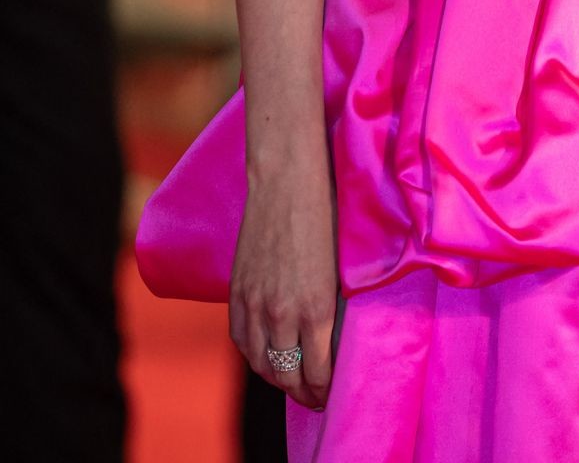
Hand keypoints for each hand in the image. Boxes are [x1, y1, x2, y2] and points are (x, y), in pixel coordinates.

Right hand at [230, 168, 340, 411]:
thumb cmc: (324, 216)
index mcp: (316, 309)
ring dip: (275, 378)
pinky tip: (262, 355)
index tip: (330, 394)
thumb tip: (335, 336)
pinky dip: (251, 354)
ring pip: (260, 362)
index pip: (317, 373)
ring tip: (288, 380)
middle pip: (287, 374)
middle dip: (301, 392)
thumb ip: (334, 306)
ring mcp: (256, 303)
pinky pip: (239, 338)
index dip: (323, 391)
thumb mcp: (340, 268)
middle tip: (312, 396)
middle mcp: (282, 314)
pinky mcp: (237, 290)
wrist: (286, 182)